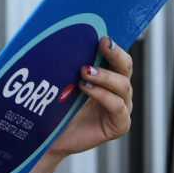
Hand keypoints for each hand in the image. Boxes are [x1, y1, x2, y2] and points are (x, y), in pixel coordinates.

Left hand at [45, 36, 132, 161]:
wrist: (48, 136)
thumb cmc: (56, 107)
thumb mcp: (62, 81)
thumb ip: (68, 63)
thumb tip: (63, 38)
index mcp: (108, 76)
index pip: (117, 57)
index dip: (113, 46)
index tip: (102, 36)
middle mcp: (118, 90)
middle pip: (125, 67)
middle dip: (115, 54)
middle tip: (100, 45)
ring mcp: (121, 107)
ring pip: (123, 85)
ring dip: (104, 76)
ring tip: (84, 72)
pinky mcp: (119, 124)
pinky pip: (118, 107)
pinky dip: (103, 96)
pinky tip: (86, 89)